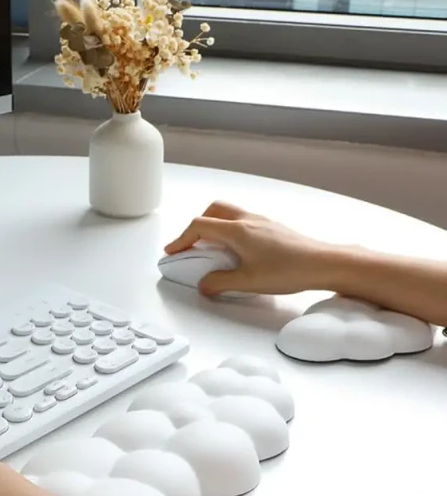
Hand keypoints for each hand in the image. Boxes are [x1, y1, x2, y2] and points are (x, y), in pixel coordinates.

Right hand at [164, 201, 344, 296]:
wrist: (323, 264)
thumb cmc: (290, 269)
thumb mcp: (247, 282)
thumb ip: (219, 283)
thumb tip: (204, 284)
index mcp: (237, 231)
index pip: (199, 226)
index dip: (181, 239)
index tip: (173, 252)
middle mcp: (248, 220)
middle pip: (213, 211)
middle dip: (196, 227)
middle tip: (191, 245)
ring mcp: (262, 222)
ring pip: (229, 214)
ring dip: (214, 227)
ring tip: (212, 249)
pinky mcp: (272, 228)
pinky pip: (243, 221)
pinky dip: (230, 231)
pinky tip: (236, 251)